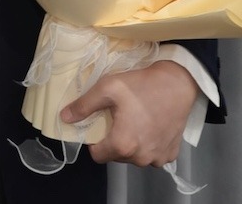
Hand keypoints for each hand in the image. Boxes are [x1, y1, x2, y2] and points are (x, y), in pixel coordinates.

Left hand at [61, 61, 198, 166]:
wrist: (177, 83)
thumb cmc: (140, 85)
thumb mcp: (107, 88)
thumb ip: (84, 105)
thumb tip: (64, 118)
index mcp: (123, 145)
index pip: (97, 155)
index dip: (94, 140)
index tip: (100, 124)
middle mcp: (141, 159)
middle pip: (116, 155)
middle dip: (113, 140)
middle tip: (118, 117)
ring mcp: (158, 159)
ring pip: (134, 156)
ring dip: (131, 143)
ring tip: (135, 120)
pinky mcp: (171, 154)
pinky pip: (152, 154)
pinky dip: (148, 144)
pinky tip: (150, 125)